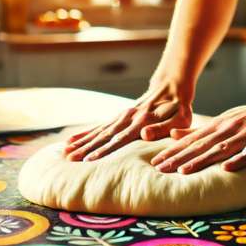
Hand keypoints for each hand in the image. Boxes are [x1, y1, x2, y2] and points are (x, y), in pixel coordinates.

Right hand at [64, 76, 192, 161]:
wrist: (171, 85)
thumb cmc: (179, 107)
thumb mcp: (180, 118)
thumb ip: (165, 128)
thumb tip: (145, 134)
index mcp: (141, 122)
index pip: (120, 139)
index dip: (104, 150)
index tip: (89, 160)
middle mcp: (128, 118)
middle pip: (103, 136)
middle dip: (85, 148)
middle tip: (69, 159)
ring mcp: (121, 117)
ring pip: (98, 131)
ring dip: (81, 142)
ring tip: (65, 152)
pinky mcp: (119, 117)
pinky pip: (99, 127)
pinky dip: (85, 133)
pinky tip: (72, 140)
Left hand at [150, 92, 245, 173]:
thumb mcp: (225, 120)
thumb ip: (201, 130)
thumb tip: (175, 134)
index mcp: (218, 126)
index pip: (191, 140)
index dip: (173, 151)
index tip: (155, 162)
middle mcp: (228, 129)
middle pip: (200, 145)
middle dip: (179, 158)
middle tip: (159, 169)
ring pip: (221, 149)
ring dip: (201, 160)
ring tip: (183, 172)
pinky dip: (238, 160)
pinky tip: (227, 169)